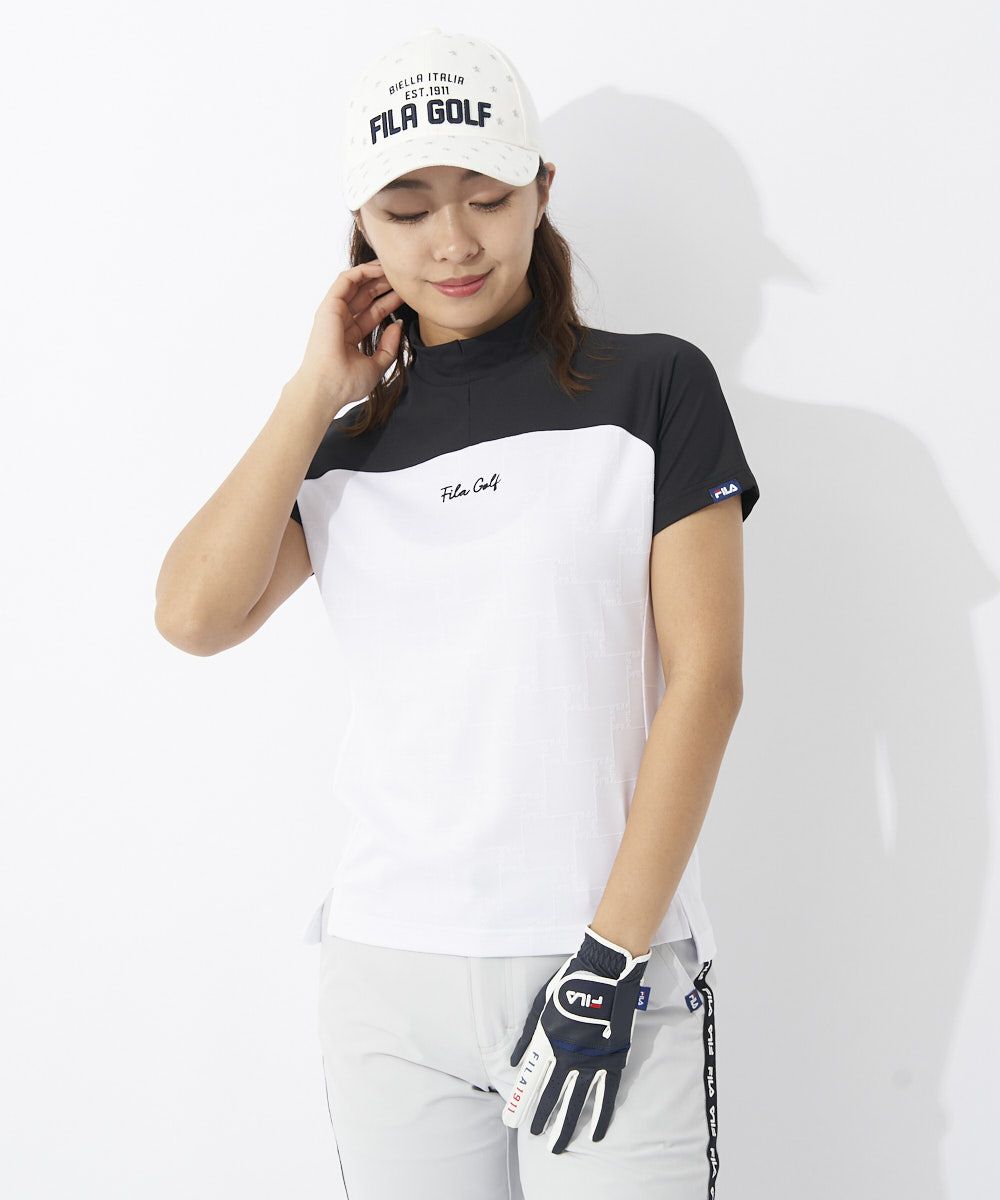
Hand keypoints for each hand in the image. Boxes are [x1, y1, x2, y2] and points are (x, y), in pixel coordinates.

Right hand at [292, 261, 403, 416]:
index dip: (390, 302)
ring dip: (374, 274)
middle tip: (403, 278)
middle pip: (366, 296)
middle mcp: (341, 322)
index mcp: (350, 335)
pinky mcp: (329, 305)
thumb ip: (388, 347)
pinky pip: (346, 280)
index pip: (373, 313)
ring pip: (356, 285)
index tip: (408, 296)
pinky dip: (362, 271)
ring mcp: (334, 313)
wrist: (327, 388)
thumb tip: (398, 325)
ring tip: (393, 268)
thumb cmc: (347, 383)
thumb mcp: (377, 365)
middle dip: (384, 285)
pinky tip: (379, 269)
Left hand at [501, 926, 651, 1153]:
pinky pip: (607, 1095)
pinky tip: (597, 1135)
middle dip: (542, 1118)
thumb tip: (513, 1063)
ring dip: (566, 1125)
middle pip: (553, 1095)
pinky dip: (602, 1116)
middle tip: (534, 1135)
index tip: (513, 1120)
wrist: (605, 972)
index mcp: (549, 1042)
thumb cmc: (569, 984)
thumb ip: (527, 1036)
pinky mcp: (613, 1060)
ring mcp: (592, 1061)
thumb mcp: (540, 1004)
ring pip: (578, 1102)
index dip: (522, 1102)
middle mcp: (569, 1056)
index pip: (532, 1080)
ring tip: (557, 1146)